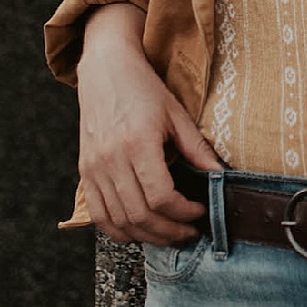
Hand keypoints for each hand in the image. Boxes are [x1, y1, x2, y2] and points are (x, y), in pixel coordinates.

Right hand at [75, 3, 222, 245]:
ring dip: (147, 235)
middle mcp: (111, 159)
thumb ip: (197, 148)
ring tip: (169, 234)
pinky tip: (139, 231)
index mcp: (137, 143)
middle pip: (140, 214)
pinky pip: (99, 215)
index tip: (199, 212)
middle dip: (169, 231)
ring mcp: (94, 168)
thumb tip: (221, 175)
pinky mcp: (85, 172)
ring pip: (119, 221)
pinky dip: (119, 231)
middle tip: (189, 232)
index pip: (161, 196)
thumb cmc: (143, 89)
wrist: (105, 70)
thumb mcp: (176, 114)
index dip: (184, 212)